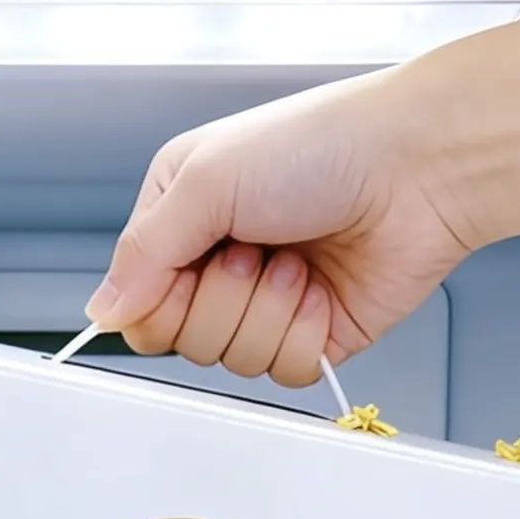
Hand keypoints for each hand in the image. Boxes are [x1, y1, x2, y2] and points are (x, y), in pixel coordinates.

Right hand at [86, 67, 466, 386]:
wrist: (417, 168)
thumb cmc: (322, 146)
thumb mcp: (207, 180)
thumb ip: (143, 253)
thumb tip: (102, 312)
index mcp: (182, 217)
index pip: (139, 305)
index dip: (159, 303)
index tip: (191, 265)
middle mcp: (221, 262)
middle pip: (183, 339)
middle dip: (223, 298)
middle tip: (256, 248)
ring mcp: (267, 303)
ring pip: (234, 360)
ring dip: (269, 310)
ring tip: (298, 260)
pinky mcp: (312, 336)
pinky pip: (284, 372)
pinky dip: (304, 333)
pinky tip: (323, 288)